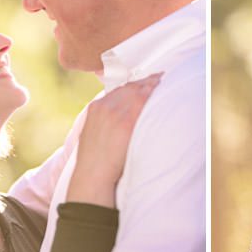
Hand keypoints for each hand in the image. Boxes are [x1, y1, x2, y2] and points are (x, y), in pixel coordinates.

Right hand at [67, 73, 162, 206]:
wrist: (92, 173)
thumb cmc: (93, 159)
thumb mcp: (91, 132)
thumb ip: (102, 120)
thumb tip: (115, 118)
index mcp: (95, 107)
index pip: (117, 90)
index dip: (131, 86)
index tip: (141, 83)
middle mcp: (105, 106)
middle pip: (127, 88)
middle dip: (143, 82)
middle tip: (156, 77)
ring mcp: (116, 113)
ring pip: (136, 91)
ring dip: (150, 84)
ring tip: (160, 80)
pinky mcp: (127, 123)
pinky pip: (142, 102)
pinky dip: (151, 93)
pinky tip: (159, 90)